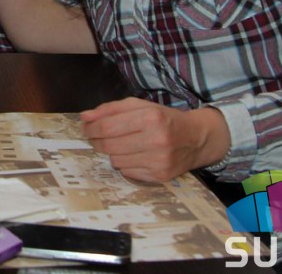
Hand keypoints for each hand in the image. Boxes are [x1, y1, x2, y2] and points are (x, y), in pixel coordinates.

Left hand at [80, 98, 228, 182]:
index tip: (86, 127)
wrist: (196, 138)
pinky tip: (134, 155)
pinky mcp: (160, 176)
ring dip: (112, 152)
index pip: (107, 127)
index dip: (91, 128)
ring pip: (116, 160)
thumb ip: (110, 109)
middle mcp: (156, 140)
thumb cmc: (164, 119)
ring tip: (121, 144)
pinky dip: (125, 163)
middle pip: (109, 146)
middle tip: (95, 137)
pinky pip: (127, 172)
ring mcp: (159, 161)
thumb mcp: (140, 106)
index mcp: (150, 118)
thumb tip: (84, 117)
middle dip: (96, 141)